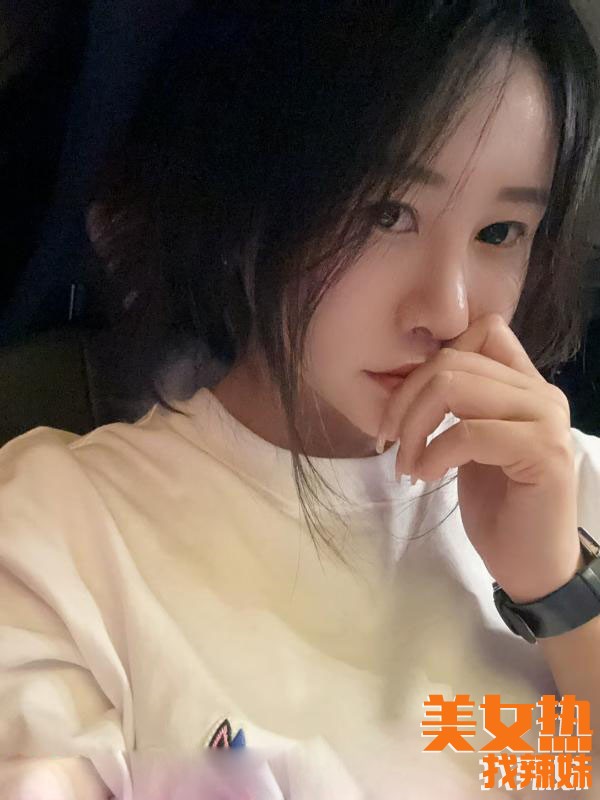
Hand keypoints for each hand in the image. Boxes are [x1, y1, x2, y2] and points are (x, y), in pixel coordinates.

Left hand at [377, 313, 580, 603]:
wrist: (532, 566)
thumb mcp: (470, 445)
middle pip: (454, 359)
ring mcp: (546, 419)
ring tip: (407, 463)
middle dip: (405, 400)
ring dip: (414, 426)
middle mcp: (541, 393)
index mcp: (525, 385)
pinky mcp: (543, 452)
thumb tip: (410, 381)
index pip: (482, 330)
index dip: (429, 362)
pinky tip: (426, 476)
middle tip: (389, 442)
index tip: (404, 406)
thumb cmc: (498, 507)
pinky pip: (468, 432)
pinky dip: (433, 453)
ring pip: (456, 385)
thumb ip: (459, 406)